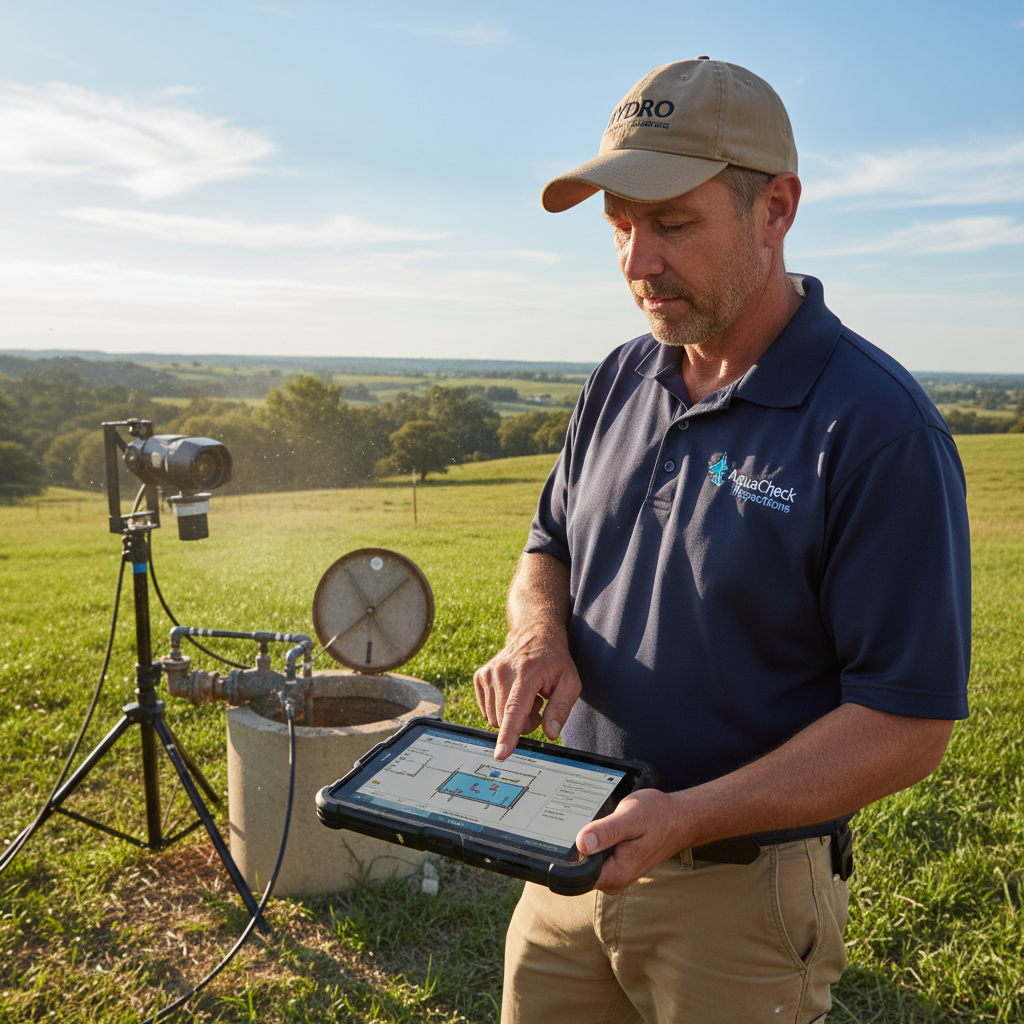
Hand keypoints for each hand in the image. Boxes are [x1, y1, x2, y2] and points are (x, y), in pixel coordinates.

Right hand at [473, 631, 580, 759]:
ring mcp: (488, 673)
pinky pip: (486, 711)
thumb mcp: (570, 683)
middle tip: (538, 706)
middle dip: (523, 724)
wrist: (534, 635)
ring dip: (512, 717)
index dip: (509, 734)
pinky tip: (514, 694)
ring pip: (494, 718)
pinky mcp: (479, 677)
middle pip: (504, 720)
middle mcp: (502, 671)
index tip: (501, 754)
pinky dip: (501, 709)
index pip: (514, 709)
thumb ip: (561, 709)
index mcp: (527, 673)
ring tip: (527, 696)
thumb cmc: (554, 661)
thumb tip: (551, 733)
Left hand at [576, 789, 687, 894]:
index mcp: (616, 874)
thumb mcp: (631, 817)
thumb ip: (607, 832)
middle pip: (578, 869)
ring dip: (587, 842)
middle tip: (586, 820)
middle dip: (575, 846)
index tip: (564, 835)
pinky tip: (602, 826)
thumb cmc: (658, 816)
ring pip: (587, 862)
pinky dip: (595, 842)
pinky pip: (597, 857)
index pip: (576, 876)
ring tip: (597, 820)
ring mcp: (616, 874)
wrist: (679, 818)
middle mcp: (614, 880)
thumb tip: (582, 843)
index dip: (566, 857)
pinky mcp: (617, 865)